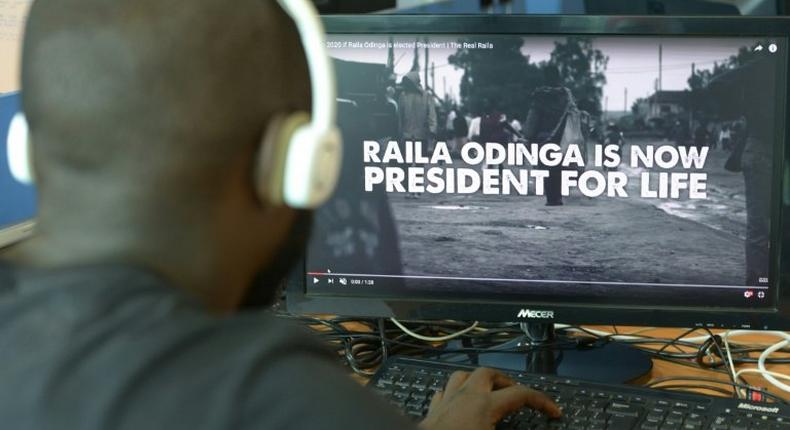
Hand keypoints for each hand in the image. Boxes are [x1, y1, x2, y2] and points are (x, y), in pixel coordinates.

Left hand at [419, 368, 560, 429]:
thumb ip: (512, 429)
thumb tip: (533, 429)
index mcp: (485, 405)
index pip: (521, 394)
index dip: (542, 401)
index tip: (553, 411)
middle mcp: (465, 396)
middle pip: (488, 374)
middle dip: (505, 381)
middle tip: (516, 394)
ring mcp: (446, 401)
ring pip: (461, 376)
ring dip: (477, 380)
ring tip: (487, 390)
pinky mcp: (432, 411)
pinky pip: (443, 393)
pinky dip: (453, 393)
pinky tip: (456, 401)